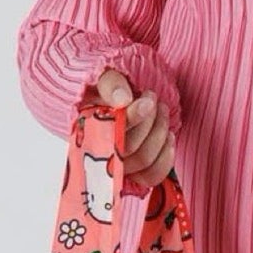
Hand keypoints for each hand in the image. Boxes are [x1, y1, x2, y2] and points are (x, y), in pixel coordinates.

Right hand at [94, 64, 174, 190]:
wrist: (112, 94)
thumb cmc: (105, 85)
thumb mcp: (102, 75)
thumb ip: (109, 83)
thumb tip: (122, 99)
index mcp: (85, 129)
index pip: (107, 134)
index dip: (132, 119)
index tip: (147, 101)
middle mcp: (98, 152)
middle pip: (128, 148)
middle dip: (148, 121)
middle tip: (152, 98)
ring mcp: (117, 165)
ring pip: (143, 160)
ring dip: (159, 132)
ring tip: (160, 110)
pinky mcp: (134, 172)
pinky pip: (151, 176)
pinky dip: (165, 158)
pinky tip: (168, 136)